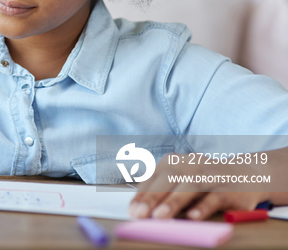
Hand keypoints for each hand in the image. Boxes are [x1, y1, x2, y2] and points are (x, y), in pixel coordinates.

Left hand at [129, 152, 269, 219]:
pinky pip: (214, 198)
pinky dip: (203, 207)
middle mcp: (191, 164)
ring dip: (173, 202)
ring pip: (190, 186)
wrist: (247, 174)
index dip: (142, 194)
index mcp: (174, 161)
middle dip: (152, 197)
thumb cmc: (204, 180)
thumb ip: (163, 191)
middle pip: (168, 179)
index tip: (131, 210)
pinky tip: (192, 216)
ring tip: (160, 216)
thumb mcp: (181, 179)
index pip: (154, 177)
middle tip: (139, 214)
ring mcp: (211, 175)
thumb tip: (141, 210)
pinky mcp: (229, 189)